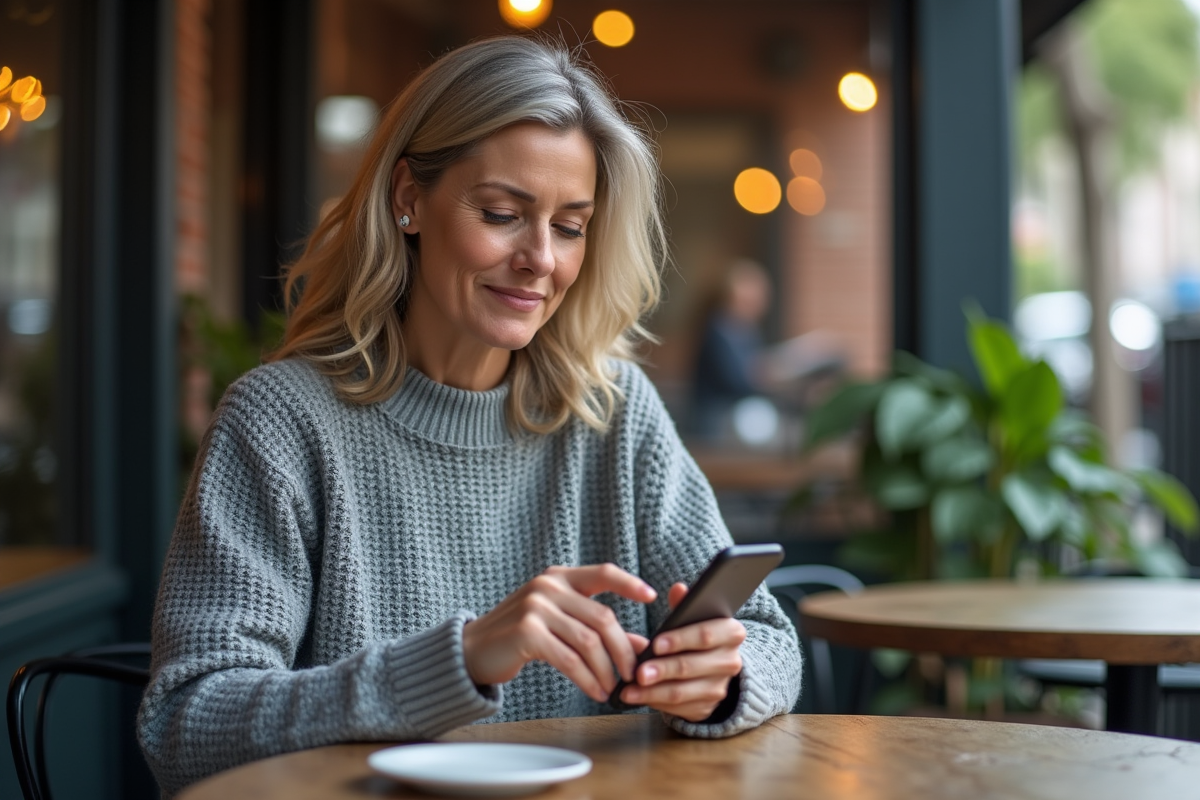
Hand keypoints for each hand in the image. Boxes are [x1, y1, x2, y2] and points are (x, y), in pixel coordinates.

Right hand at [462, 564, 656, 702]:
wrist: (472, 650)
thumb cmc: (520, 635)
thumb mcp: (558, 623)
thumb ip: (596, 628)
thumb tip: (641, 644)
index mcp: (559, 578)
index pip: (603, 573)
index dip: (629, 583)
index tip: (651, 596)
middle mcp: (549, 587)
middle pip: (603, 618)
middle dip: (623, 650)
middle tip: (633, 673)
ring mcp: (537, 607)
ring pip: (589, 642)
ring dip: (606, 670)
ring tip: (612, 688)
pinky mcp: (528, 633)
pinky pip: (570, 660)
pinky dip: (587, 679)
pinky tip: (595, 691)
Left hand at [620, 583, 745, 721]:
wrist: (713, 669)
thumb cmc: (696, 637)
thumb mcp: (693, 619)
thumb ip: (684, 605)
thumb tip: (678, 588)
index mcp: (731, 632)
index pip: (706, 635)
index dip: (680, 639)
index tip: (656, 643)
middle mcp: (731, 661)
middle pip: (691, 666)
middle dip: (662, 669)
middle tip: (638, 672)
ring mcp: (720, 688)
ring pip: (682, 692)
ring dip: (652, 692)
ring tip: (629, 689)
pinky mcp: (706, 708)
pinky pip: (677, 708)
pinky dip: (654, 702)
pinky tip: (636, 697)